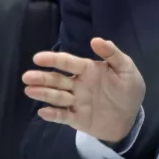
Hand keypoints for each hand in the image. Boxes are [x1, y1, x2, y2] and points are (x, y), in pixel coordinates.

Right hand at [22, 38, 145, 142]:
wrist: (131, 116)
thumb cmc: (128, 89)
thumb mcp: (126, 69)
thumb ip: (112, 54)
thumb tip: (96, 39)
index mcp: (88, 70)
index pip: (68, 63)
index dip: (53, 59)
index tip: (37, 58)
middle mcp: (78, 85)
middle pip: (57, 80)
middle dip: (42, 78)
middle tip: (27, 77)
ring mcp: (76, 102)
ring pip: (57, 97)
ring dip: (43, 93)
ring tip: (29, 90)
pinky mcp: (77, 119)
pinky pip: (63, 116)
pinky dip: (53, 115)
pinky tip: (43, 112)